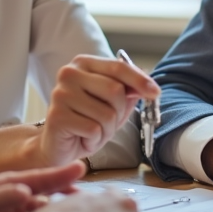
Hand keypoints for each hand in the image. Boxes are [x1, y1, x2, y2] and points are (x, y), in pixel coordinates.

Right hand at [39, 54, 160, 165]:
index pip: (118, 67)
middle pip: (115, 90)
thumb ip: (127, 92)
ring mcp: (61, 93)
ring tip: (93, 131)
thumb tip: (147, 85)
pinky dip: (95, 139)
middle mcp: (69, 73)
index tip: (155, 92)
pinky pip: (93, 129)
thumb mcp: (112, 106)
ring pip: (107, 113)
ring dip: (107, 129)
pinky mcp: (57, 115)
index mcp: (83, 64)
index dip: (139, 80)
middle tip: (107, 123)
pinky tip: (83, 138)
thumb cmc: (85, 123)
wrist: (58, 147)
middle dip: (119, 112)